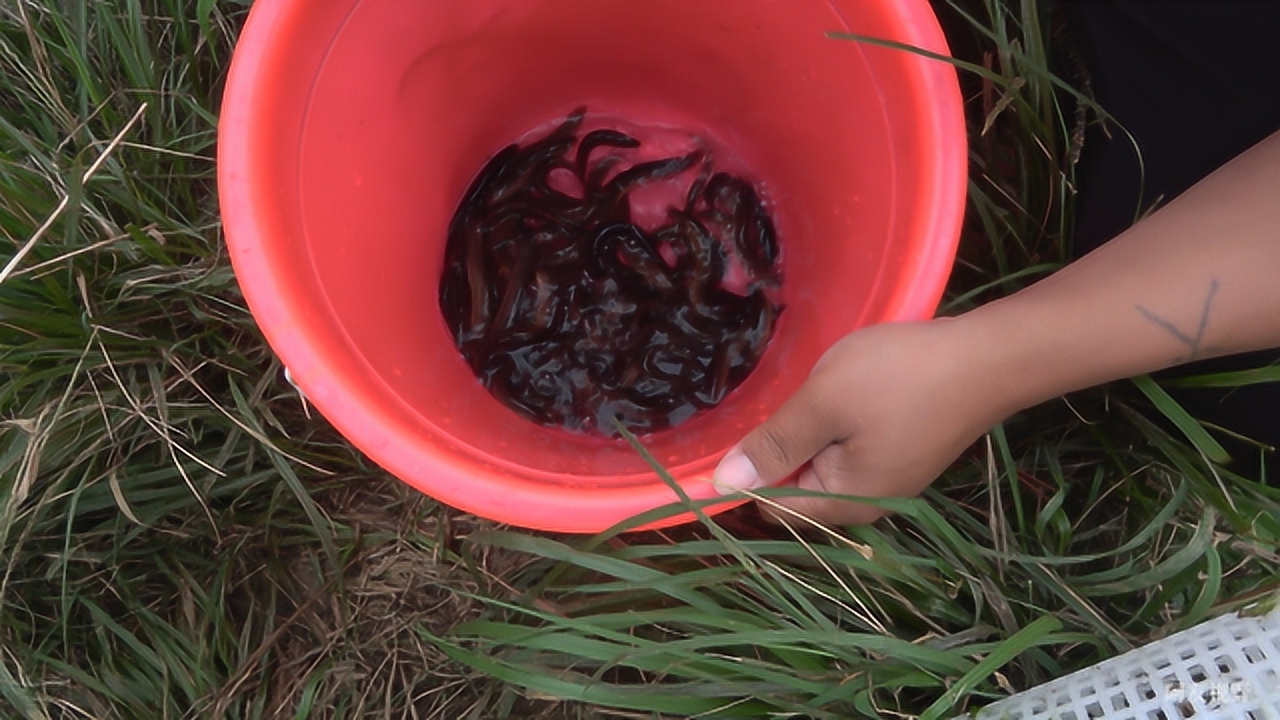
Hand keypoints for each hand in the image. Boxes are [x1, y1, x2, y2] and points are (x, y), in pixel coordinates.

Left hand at [712, 319, 1006, 524]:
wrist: (988, 357)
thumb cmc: (901, 377)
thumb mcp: (824, 403)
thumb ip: (774, 445)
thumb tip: (720, 486)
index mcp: (845, 503)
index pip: (771, 507)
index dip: (745, 473)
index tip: (741, 427)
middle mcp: (866, 505)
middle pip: (796, 488)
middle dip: (782, 448)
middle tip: (790, 398)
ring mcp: (888, 481)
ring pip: (822, 464)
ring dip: (809, 431)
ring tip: (818, 390)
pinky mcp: (902, 456)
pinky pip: (848, 450)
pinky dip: (835, 425)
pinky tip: (843, 391)